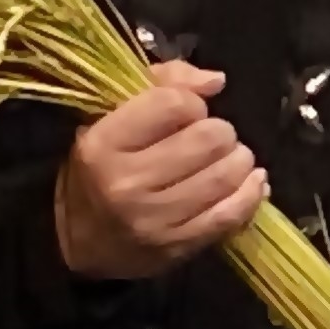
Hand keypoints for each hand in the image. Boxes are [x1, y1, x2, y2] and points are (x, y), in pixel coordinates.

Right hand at [55, 61, 267, 281]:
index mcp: (103, 144)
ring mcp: (153, 220)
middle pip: (208, 138)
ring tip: (232, 157)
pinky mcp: (176, 247)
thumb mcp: (110, 117)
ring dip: (239, 160)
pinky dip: (251, 193)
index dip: (191, 102)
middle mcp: (126, 183)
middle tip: (212, 138)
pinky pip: (231, 215)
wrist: (75, 240)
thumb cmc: (98, 168)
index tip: (187, 113)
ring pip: (225, 176)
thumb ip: (163, 85)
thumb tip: (216, 81)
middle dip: (220, 132)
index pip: (173, 104)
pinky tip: (253, 181)